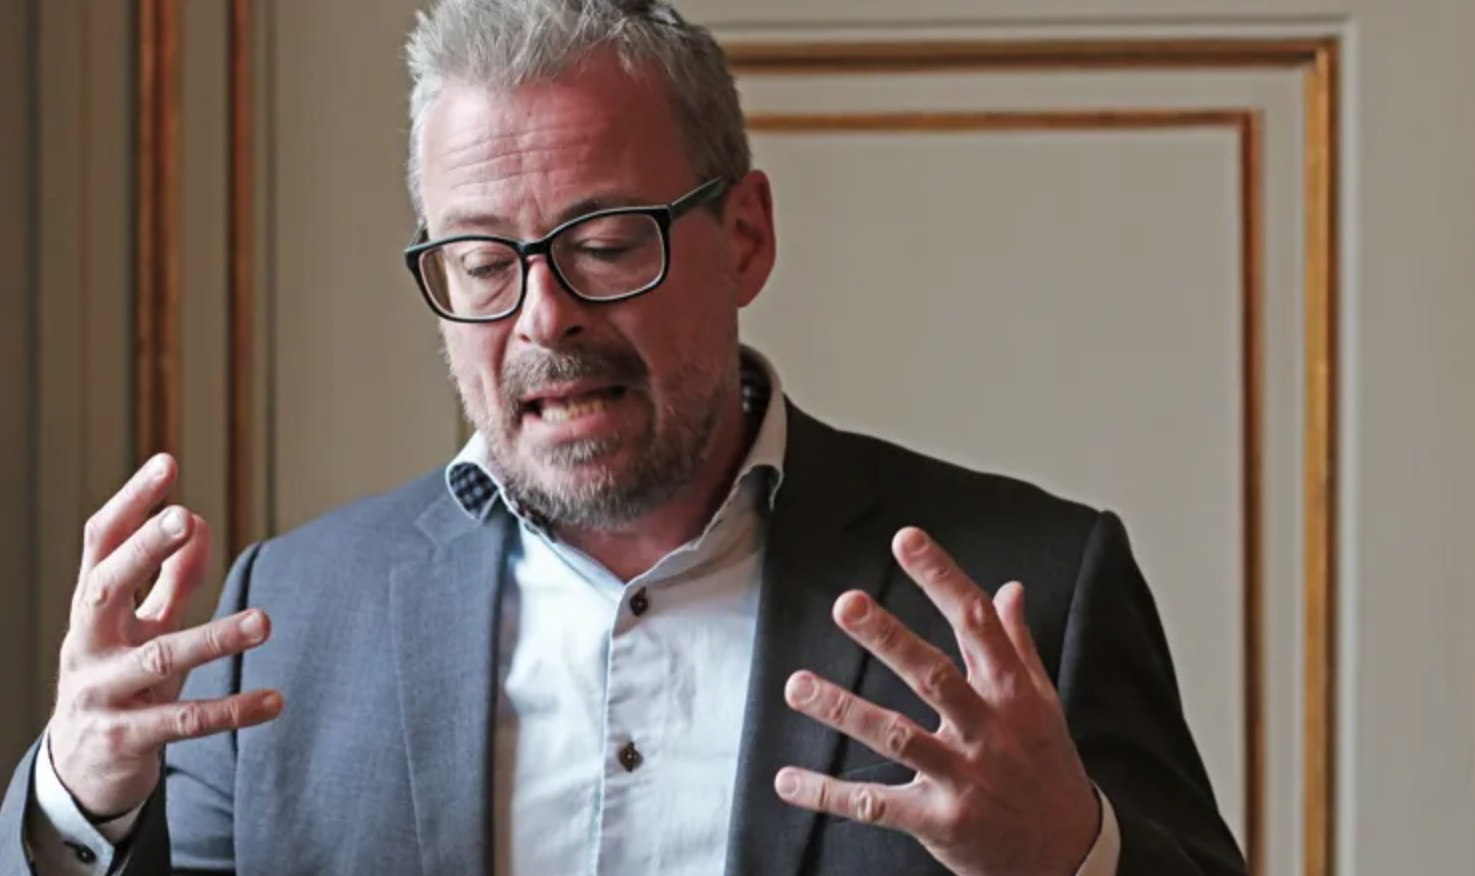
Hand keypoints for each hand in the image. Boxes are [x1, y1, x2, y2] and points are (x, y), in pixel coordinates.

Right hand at [48, 454, 282, 818]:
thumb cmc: (121, 678)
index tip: (166, 463)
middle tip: (182, 518)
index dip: (130, 503)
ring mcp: (101, 692)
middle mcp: (87, 644)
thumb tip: (199, 520)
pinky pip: (184, 721)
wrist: (82, 768)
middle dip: (142, 551)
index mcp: (92, 609)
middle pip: (105, 587)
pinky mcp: (126, 737)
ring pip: (158, 658)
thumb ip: (170, 578)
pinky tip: (274, 700)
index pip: (100, 544)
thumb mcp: (143, 625)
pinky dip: (233, 710)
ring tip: (265, 621)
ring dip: (214, 637)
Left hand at [775, 527, 1099, 875]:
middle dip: (889, 638)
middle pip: (934, 675)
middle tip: (846, 603)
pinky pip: (877, 804)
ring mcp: (963, 776)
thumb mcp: (1043, 702)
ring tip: (796, 685)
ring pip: (897, 737)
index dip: (942, 578)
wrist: (1068, 855)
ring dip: (843, 710)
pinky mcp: (940, 821)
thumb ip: (1017, 644)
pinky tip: (788, 781)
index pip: (976, 622)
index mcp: (1011, 692)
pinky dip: (829, 794)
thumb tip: (1009, 587)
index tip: (906, 540)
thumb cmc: (1046, 766)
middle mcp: (988, 729)